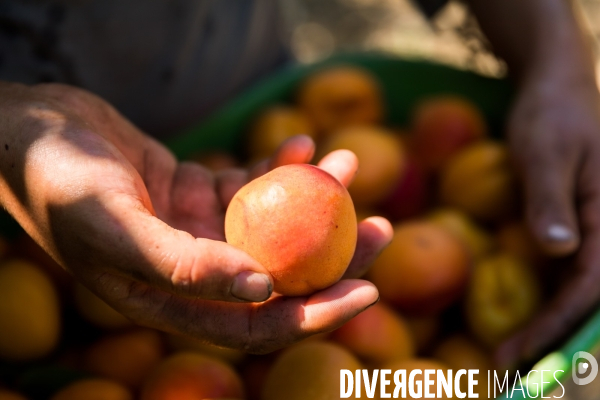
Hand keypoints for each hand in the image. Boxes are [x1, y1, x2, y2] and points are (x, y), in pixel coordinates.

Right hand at [0, 82, 391, 352]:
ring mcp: (197, 231)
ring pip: (273, 227)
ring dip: (316, 201)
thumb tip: (262, 291)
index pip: (256, 325)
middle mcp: (190, 273)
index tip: (367, 291)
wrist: (31, 131)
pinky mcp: (198, 194)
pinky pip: (251, 185)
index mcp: (169, 301)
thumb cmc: (58, 180)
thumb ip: (181, 266)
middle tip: (381, 228)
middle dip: (334, 258)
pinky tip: (304, 146)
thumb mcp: (113, 225)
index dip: (314, 315)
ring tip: (351, 162)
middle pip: (279, 277)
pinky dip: (281, 167)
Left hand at [496, 74, 599, 366]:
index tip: (522, 351)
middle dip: (556, 338)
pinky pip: (571, 274)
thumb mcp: (546, 151)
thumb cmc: (551, 115)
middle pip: (592, 298)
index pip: (590, 283)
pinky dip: (548, 301)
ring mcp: (597, 232)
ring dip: (552, 327)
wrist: (555, 91)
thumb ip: (551, 199)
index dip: (558, 322)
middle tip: (512, 369)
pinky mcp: (579, 230)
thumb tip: (562, 250)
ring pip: (582, 291)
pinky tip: (524, 320)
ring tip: (512, 356)